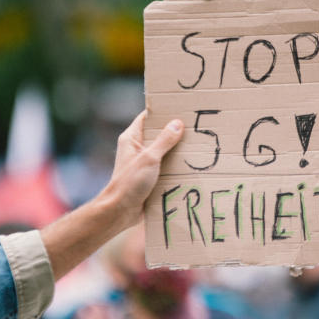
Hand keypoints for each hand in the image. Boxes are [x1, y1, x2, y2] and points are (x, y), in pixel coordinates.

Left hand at [104, 111, 182, 231]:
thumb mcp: (149, 158)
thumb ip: (164, 141)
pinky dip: (176, 165)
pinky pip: (165, 166)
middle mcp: (136, 148)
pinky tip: (191, 164)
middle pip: (158, 133)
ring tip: (198, 143)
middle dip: (174, 131)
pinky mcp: (149, 176)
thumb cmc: (129, 182)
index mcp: (131, 138)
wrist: (120, 211)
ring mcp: (143, 162)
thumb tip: (177, 123)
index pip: (147, 117)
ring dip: (177, 149)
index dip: (162, 111)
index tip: (180, 107)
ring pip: (164, 150)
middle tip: (194, 125)